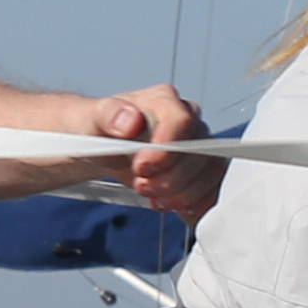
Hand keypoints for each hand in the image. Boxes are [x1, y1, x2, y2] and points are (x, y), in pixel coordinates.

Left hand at [80, 85, 220, 216]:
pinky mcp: (200, 171)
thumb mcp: (94, 119)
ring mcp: (197, 146)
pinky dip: (195, 205)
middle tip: (141, 185)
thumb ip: (109, 115)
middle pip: (199, 152)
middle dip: (171, 179)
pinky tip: (171, 206)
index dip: (165, 150)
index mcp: (165, 101)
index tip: (140, 167)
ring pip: (211, 173)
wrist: (102, 146)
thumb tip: (130, 121)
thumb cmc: (100, 130)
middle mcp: (188, 120)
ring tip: (154, 199)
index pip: (182, 122)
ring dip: (183, 195)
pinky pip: (213, 190)